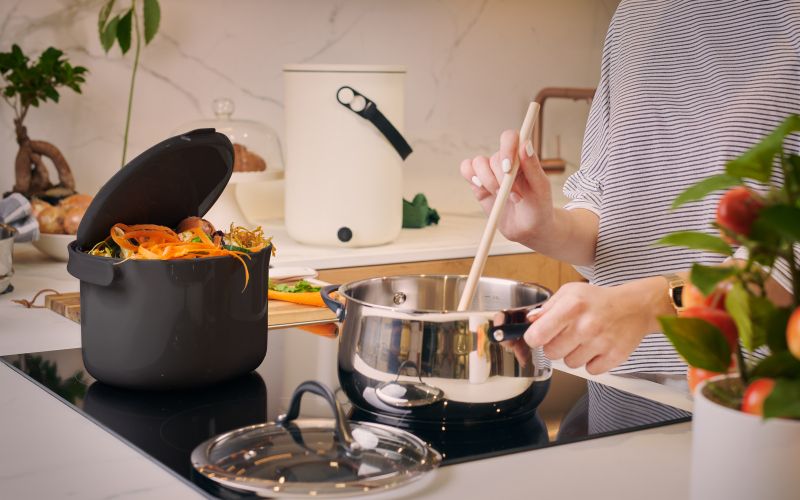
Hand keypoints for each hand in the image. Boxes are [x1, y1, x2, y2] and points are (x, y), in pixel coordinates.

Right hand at [460, 129, 554, 243]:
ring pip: (478, 163)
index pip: (510, 138)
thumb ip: (533, 166)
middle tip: (515, 196)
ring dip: (488, 182)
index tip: (509, 168)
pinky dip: (471, 177)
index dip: (507, 148)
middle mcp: (505, 161)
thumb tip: (526, 144)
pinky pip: (466, 170)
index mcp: (522, 157)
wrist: (528, 229)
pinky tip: (483, 189)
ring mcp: (490, 172)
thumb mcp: (541, 188)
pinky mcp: (478, 183)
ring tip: (502, 197)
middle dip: (502, 179)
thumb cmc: (538, 207)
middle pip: (494, 157)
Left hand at [523, 281, 663, 373]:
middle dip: (555, 346)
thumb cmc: (599, 300)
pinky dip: (591, 362)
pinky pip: (590, 371)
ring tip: (584, 340)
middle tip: (566, 336)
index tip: (539, 336)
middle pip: (551, 353)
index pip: (537, 336)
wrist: (635, 307)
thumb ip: (547, 308)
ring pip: (570, 364)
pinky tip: (596, 348)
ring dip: (574, 355)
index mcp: (571, 307)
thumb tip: (531, 321)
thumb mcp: (570, 293)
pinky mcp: (615, 356)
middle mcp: (586, 326)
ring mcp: (601, 343)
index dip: (534, 338)